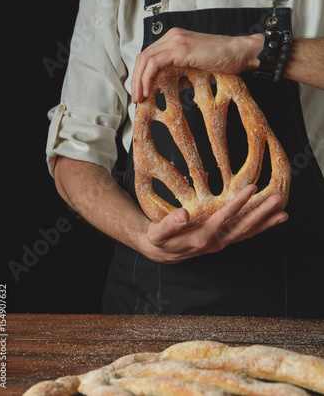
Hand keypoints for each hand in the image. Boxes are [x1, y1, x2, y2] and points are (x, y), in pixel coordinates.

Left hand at [132, 28, 262, 101]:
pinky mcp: (179, 49)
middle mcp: (171, 37)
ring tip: (140, 98)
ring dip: (139, 81)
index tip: (141, 92)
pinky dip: (148, 78)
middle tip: (136, 98)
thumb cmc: (222, 62)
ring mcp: (174, 41)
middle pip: (143, 57)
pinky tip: (149, 91)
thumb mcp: (194, 70)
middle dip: (136, 79)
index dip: (141, 75)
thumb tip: (166, 89)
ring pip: (145, 60)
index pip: (149, 56)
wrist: (239, 53)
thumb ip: (179, 76)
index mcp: (174, 39)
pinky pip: (154, 63)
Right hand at [141, 185, 287, 263]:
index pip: (224, 218)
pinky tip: (270, 220)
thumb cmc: (159, 239)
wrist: (161, 252)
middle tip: (278, 199)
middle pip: (243, 227)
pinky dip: (259, 227)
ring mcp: (222, 242)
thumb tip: (184, 215)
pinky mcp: (223, 240)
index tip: (251, 188)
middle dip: (261, 213)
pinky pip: (244, 234)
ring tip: (283, 213)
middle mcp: (216, 242)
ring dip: (265, 222)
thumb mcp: (158, 233)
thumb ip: (170, 224)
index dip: (238, 203)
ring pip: (247, 233)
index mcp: (201, 238)